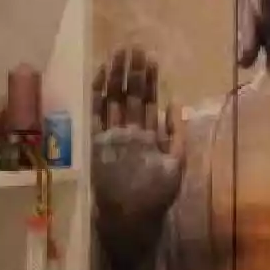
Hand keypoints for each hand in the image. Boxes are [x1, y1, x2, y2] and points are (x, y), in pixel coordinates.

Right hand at [92, 47, 185, 266]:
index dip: (149, 80)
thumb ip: (176, 135)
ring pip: (111, 101)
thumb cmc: (155, 197)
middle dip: (131, 73)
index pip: (147, 101)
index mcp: (148, 136)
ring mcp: (111, 137)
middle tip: (132, 48)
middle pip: (128, 96)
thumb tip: (174, 103)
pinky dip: (95, 98)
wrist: (131, 221)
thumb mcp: (175, 165)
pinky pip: (94, 116)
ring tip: (117, 55)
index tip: (150, 58)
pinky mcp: (95, 144)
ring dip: (113, 79)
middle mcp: (129, 132)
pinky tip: (98, 77)